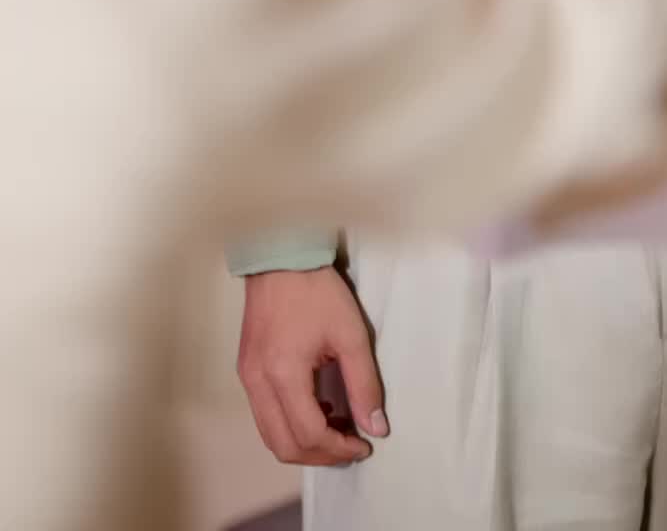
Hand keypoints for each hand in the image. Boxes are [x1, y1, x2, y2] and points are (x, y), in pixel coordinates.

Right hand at [237, 266, 386, 466]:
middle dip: (320, 455)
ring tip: (336, 430)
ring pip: (270, 435)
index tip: (364, 445)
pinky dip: (289, 425)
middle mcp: (257, 383)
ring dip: (303, 444)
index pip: (309, 434)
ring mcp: (247, 378)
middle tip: (350, 446)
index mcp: (283, 374)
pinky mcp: (246, 370)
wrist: (280, 256)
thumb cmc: (317, 290)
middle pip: (283, 446)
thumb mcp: (351, 334)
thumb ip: (365, 384)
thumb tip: (376, 428)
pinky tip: (316, 408)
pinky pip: (264, 416)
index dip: (339, 449)